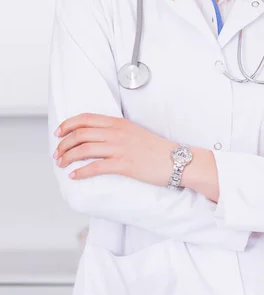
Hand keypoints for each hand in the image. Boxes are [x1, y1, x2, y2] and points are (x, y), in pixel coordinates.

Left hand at [53, 113, 176, 184]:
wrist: (175, 159)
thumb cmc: (155, 148)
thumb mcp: (133, 131)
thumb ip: (115, 131)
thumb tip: (96, 136)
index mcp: (118, 122)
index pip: (86, 119)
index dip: (68, 125)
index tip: (58, 133)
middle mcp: (117, 133)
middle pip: (80, 134)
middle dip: (64, 144)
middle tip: (57, 154)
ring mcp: (120, 148)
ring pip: (84, 149)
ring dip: (68, 157)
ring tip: (62, 164)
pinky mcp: (124, 165)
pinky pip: (95, 167)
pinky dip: (81, 172)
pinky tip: (75, 176)